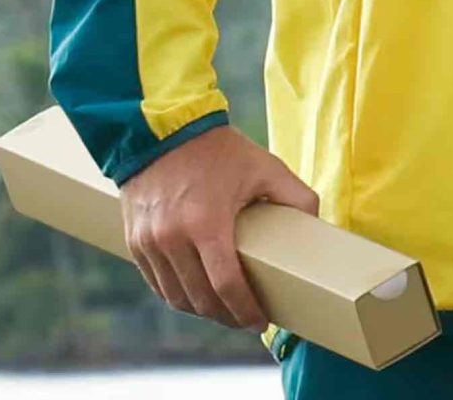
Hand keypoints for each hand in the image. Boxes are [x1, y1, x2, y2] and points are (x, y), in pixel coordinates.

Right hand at [119, 124, 320, 328]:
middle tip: (247, 320)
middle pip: (200, 299)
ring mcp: (149, 242)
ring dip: (201, 310)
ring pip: (175, 296)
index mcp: (206, 224)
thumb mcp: (266, 167)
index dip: (245, 310)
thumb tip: (318, 225)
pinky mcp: (134, 242)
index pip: (226, 285)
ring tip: (225, 311)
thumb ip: (297, 196)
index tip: (260, 322)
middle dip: (226, 316)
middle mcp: (172, 239)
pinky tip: (197, 296)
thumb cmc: (218, 150)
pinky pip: (157, 283)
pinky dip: (177, 295)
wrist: (163, 131)